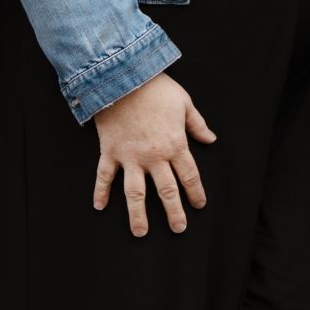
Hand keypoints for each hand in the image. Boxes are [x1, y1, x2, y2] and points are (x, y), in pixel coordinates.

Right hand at [92, 73, 215, 236]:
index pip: (189, 175)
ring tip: (140, 232)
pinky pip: (104, 176)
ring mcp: (130, 157)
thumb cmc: (156, 88)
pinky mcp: (110, 152)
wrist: (123, 78)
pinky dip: (100, 192)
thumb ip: (197, 124)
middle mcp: (154, 156)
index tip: (199, 205)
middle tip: (179, 229)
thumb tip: (210, 138)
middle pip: (166, 191)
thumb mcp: (184, 102)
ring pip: (135, 192)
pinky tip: (99, 206)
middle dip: (173, 212)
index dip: (195, 192)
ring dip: (138, 214)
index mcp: (175, 145)